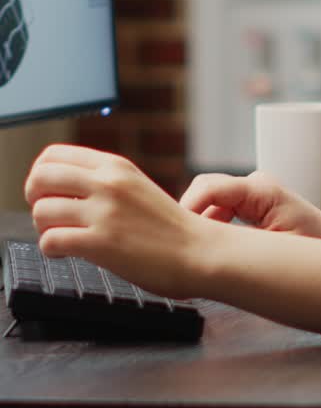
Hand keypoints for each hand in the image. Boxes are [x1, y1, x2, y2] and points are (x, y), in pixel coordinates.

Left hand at [25, 144, 213, 297]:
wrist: (198, 252)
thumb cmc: (169, 227)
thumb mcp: (136, 187)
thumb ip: (103, 181)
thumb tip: (61, 189)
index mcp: (115, 165)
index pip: (53, 155)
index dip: (41, 175)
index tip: (48, 193)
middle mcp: (108, 183)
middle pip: (40, 177)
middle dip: (35, 199)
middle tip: (49, 215)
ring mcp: (105, 211)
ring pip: (41, 210)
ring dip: (44, 228)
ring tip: (61, 236)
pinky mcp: (102, 242)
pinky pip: (51, 241)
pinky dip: (51, 249)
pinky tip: (67, 252)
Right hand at [179, 170, 320, 240]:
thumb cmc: (314, 247)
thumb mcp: (273, 250)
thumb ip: (235, 245)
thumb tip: (203, 247)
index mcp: (260, 189)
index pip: (209, 187)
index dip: (187, 209)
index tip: (176, 235)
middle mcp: (254, 184)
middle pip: (204, 190)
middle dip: (188, 217)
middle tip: (180, 249)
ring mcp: (252, 192)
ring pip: (208, 201)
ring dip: (200, 225)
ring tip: (195, 254)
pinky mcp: (250, 204)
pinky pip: (219, 210)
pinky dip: (211, 228)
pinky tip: (212, 251)